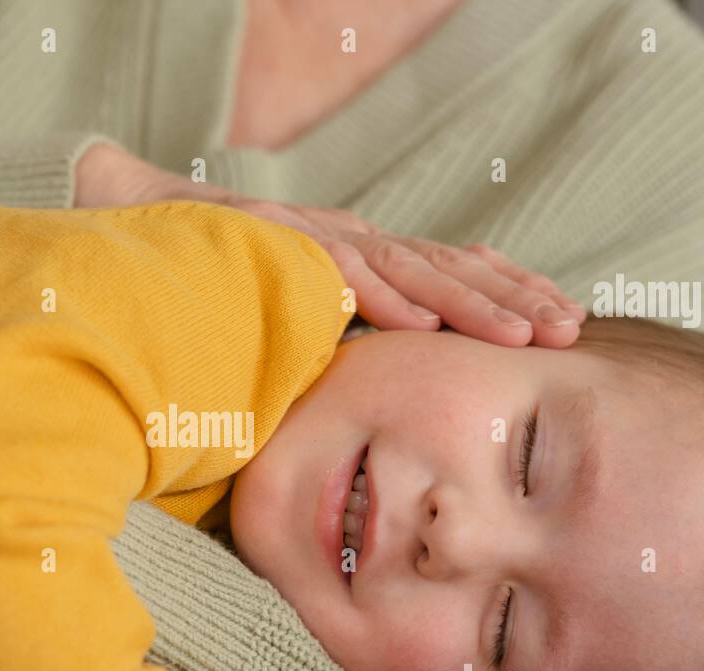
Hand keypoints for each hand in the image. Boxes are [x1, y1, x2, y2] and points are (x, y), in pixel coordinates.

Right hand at [76, 142, 586, 346]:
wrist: (134, 230)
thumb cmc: (214, 289)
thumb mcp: (291, 324)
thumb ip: (337, 351)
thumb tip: (373, 408)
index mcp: (364, 260)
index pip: (450, 274)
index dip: (507, 294)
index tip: (562, 326)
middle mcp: (350, 242)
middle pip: (446, 268)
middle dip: (512, 298)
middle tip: (569, 331)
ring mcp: (314, 237)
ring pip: (404, 268)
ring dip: (465, 303)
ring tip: (520, 336)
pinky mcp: (274, 240)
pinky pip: (333, 271)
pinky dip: (378, 298)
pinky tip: (422, 326)